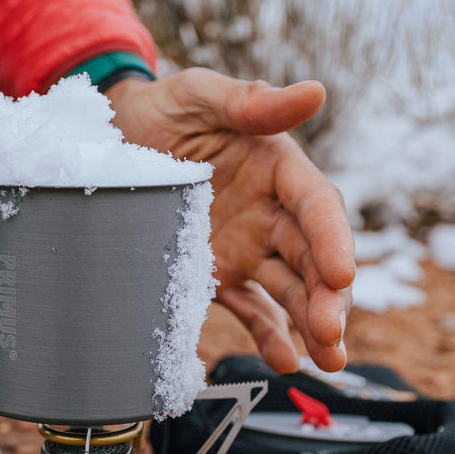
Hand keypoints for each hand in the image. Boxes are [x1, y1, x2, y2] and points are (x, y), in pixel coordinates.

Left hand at [106, 68, 354, 372]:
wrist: (111, 140)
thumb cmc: (161, 109)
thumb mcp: (197, 95)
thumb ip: (248, 103)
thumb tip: (315, 92)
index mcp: (277, 169)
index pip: (317, 206)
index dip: (333, 240)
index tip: (342, 273)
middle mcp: (270, 213)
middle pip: (312, 258)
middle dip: (328, 297)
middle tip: (332, 334)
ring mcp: (246, 248)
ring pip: (290, 290)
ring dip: (310, 324)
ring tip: (327, 361)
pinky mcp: (218, 275)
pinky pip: (249, 308)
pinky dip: (267, 335)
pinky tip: (282, 361)